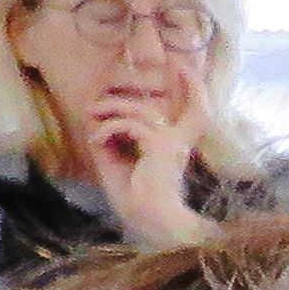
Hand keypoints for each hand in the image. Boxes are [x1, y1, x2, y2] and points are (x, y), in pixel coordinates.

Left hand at [81, 86, 207, 243]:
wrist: (151, 223)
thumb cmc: (137, 201)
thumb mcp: (118, 164)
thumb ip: (113, 142)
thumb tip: (98, 122)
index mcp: (175, 148)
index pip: (196, 112)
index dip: (193, 88)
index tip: (183, 67)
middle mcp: (178, 143)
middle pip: (157, 108)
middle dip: (122, 100)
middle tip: (96, 105)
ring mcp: (172, 143)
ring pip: (140, 111)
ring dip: (111, 111)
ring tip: (92, 117)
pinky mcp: (161, 146)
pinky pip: (129, 125)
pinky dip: (109, 129)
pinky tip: (96, 141)